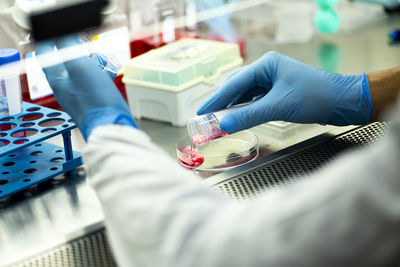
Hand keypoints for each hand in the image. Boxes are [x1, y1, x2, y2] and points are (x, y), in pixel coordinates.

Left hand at [35, 35, 136, 140]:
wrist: (112, 126)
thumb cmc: (95, 99)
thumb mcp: (80, 67)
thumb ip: (67, 47)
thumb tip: (60, 32)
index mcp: (56, 78)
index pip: (44, 53)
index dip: (49, 38)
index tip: (59, 30)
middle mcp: (65, 87)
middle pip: (63, 61)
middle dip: (74, 49)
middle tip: (84, 42)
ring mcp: (78, 95)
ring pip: (80, 71)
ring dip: (89, 61)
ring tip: (101, 58)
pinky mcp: (92, 101)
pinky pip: (91, 81)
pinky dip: (98, 73)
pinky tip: (109, 73)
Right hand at [197, 51, 372, 132]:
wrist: (342, 101)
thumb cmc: (315, 97)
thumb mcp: (279, 107)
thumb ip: (249, 116)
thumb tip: (223, 126)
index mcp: (266, 65)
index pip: (234, 83)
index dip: (216, 99)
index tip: (201, 112)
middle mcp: (267, 69)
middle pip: (237, 86)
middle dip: (222, 103)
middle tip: (209, 119)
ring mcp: (272, 79)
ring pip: (245, 93)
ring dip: (233, 107)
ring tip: (220, 121)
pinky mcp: (278, 90)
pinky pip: (255, 99)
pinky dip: (245, 109)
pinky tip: (239, 117)